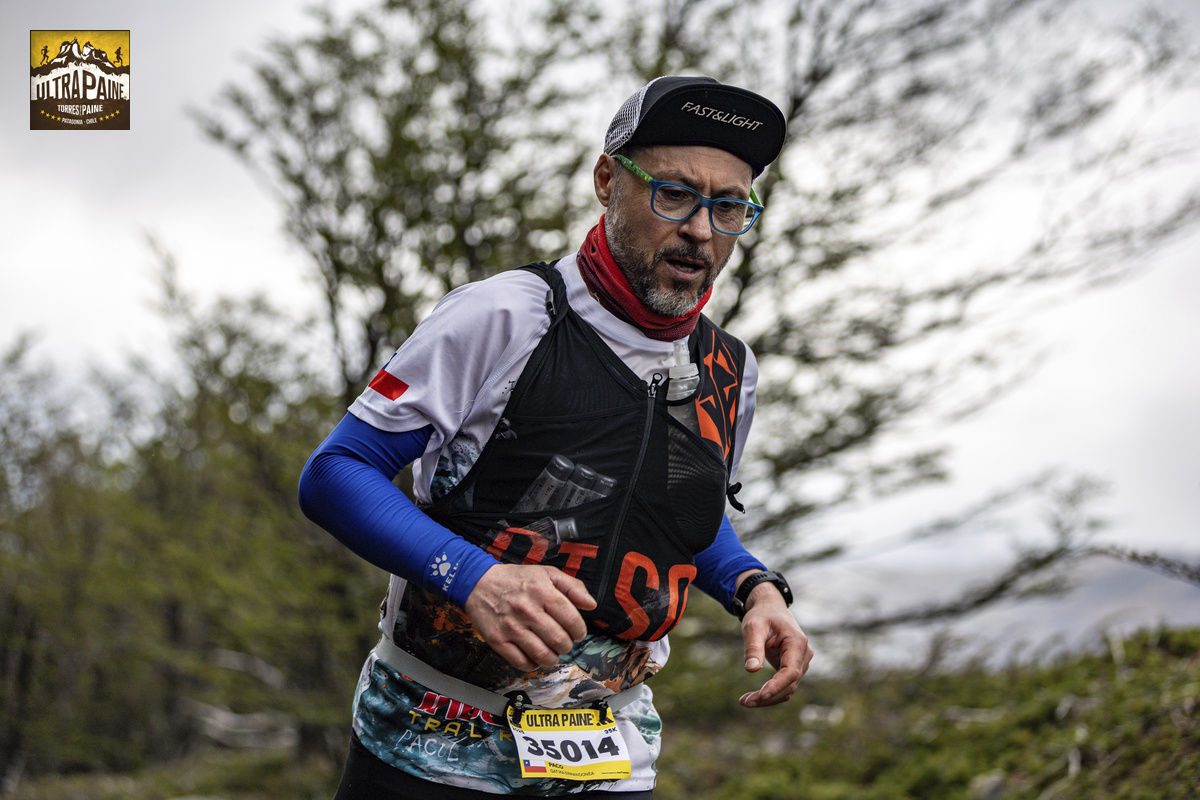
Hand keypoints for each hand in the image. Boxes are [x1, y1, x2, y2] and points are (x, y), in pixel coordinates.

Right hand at [464, 564, 596, 671]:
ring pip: (543, 655)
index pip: (571, 619)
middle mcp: (527, 610)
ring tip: (552, 652)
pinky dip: (533, 664)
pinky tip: (535, 656)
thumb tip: (591, 604)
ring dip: (553, 658)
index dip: (580, 630)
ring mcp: (512, 627)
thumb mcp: (546, 573)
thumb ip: (572, 587)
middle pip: (559, 640)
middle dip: (567, 645)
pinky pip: (521, 662)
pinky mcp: (498, 640)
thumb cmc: (515, 579)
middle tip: (564, 642)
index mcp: (542, 592)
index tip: (578, 633)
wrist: (478, 583)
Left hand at [737, 580, 812, 707]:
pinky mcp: (793, 668)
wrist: (770, 609)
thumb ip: (753, 647)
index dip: (777, 686)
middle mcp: (804, 654)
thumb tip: (751, 669)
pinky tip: (753, 697)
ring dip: (768, 699)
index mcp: (797, 642)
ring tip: (745, 701)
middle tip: (744, 702)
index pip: (790, 671)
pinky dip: (770, 694)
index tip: (761, 695)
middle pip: (790, 684)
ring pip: (788, 689)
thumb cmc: (761, 615)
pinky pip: (785, 686)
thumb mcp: (753, 627)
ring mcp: (800, 662)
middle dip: (768, 696)